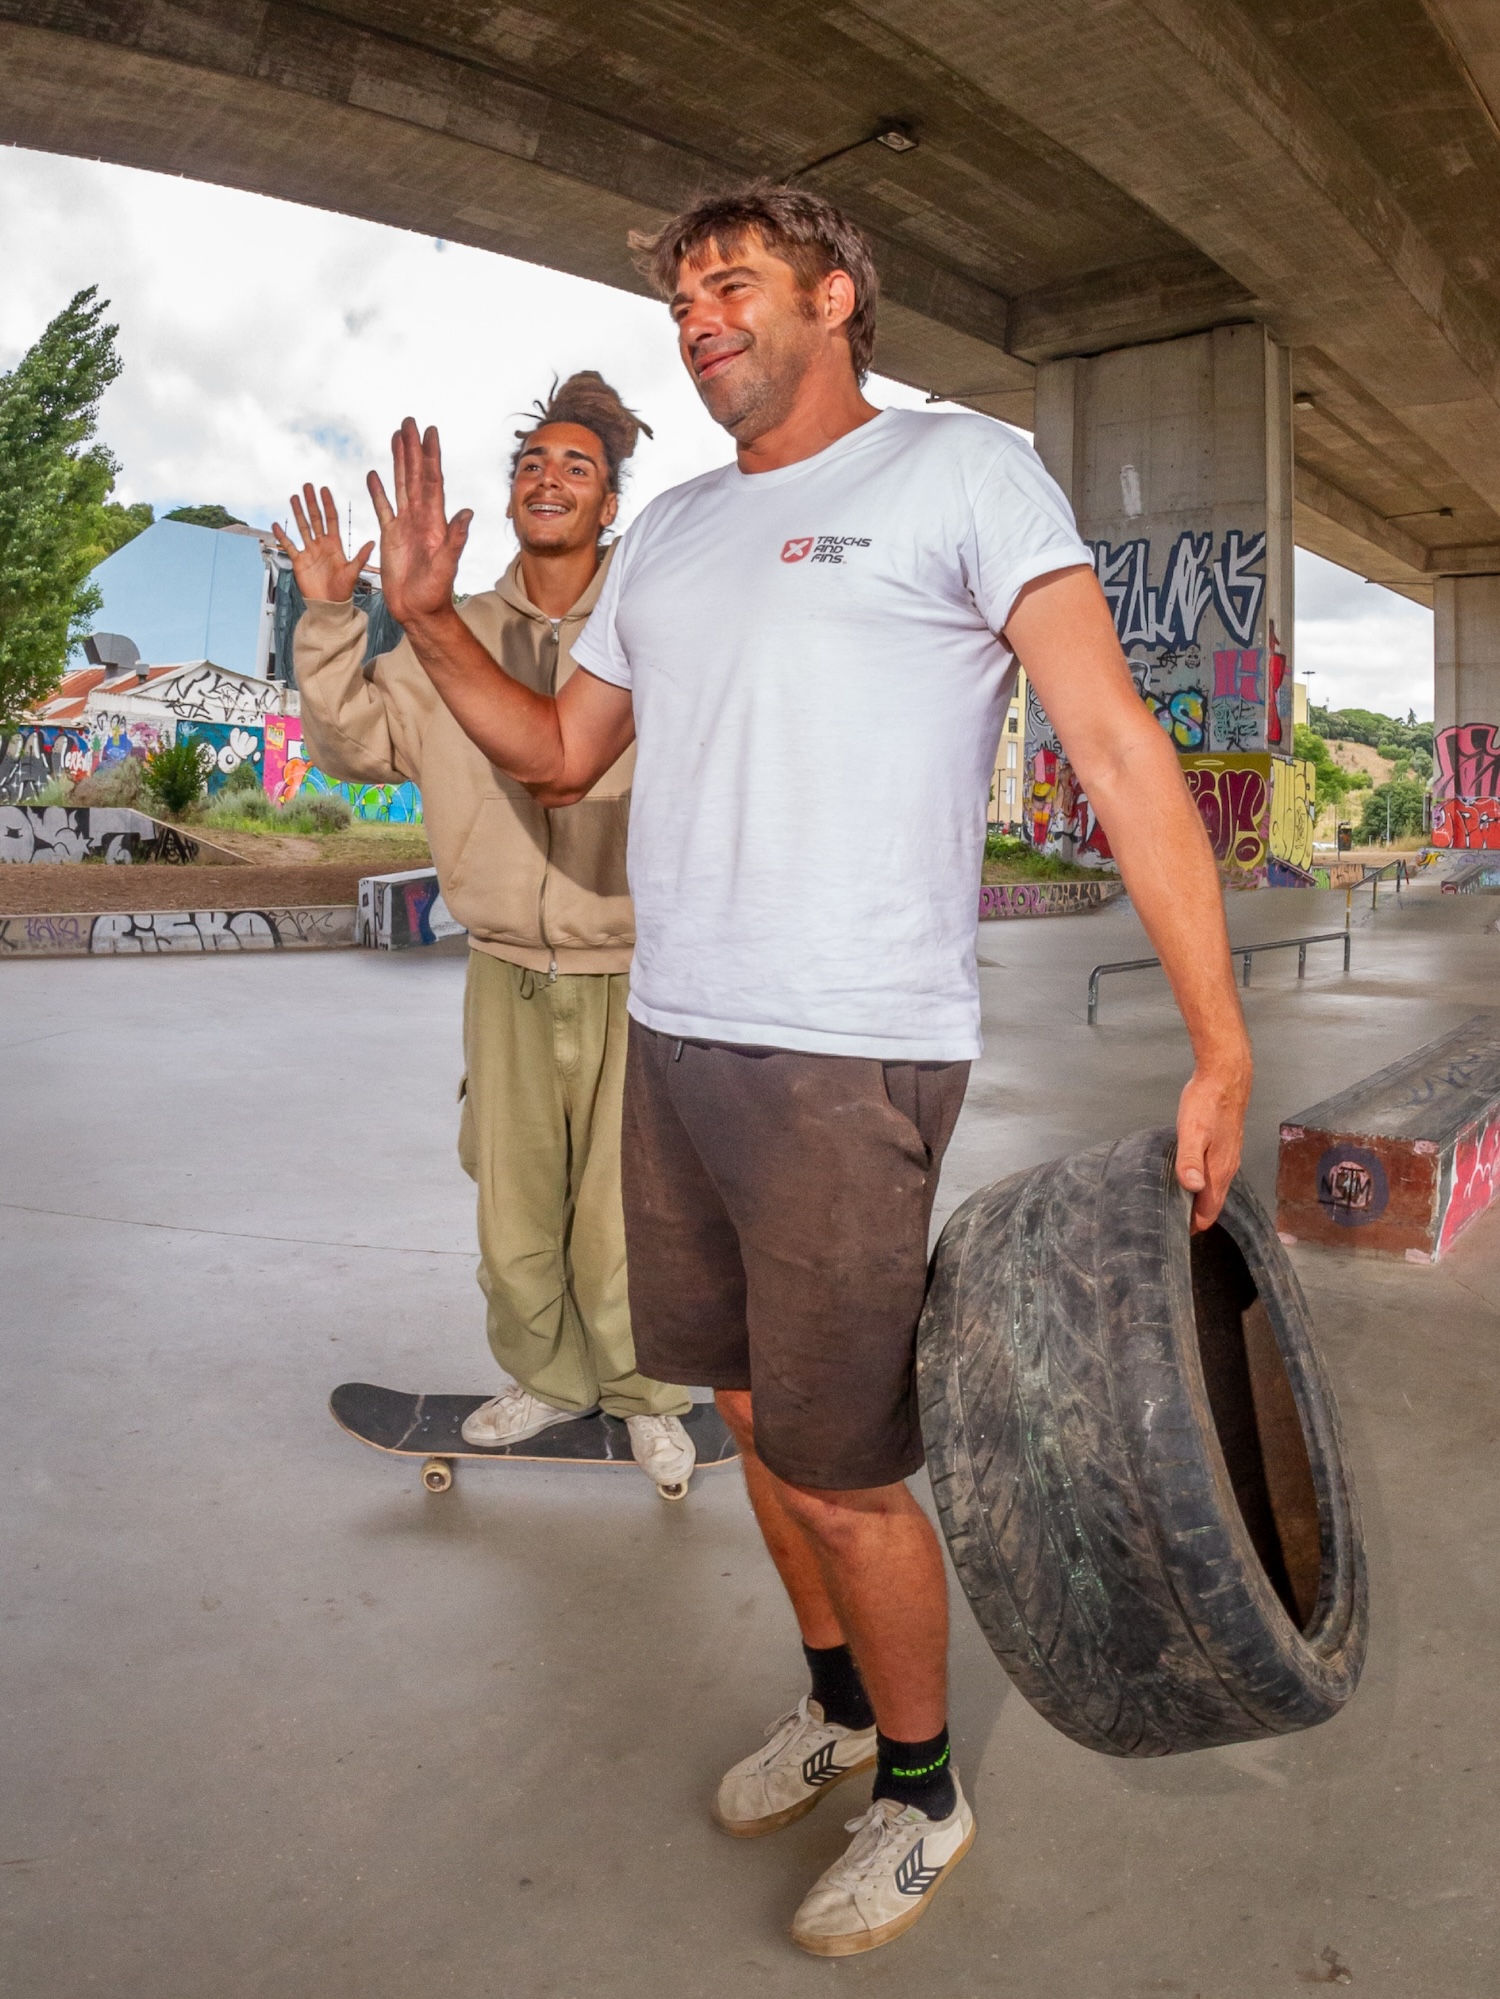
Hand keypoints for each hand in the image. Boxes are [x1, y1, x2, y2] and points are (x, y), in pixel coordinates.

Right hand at [271, 485, 372, 603]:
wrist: (330, 605)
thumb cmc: (343, 590)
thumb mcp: (353, 572)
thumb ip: (361, 557)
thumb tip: (373, 542)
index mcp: (335, 545)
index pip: (331, 519)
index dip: (327, 504)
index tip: (324, 490)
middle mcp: (322, 545)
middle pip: (316, 519)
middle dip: (311, 503)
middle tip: (307, 486)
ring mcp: (310, 552)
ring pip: (303, 528)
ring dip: (298, 513)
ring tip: (294, 497)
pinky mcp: (299, 561)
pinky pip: (289, 546)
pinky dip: (283, 536)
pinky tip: (277, 525)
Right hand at [367, 418, 472, 625]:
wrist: (419, 610)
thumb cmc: (435, 592)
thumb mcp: (446, 565)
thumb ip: (455, 539)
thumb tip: (467, 512)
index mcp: (435, 521)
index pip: (432, 480)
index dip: (430, 455)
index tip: (429, 432)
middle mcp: (421, 518)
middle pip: (415, 475)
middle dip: (413, 448)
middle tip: (409, 422)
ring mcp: (405, 525)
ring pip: (401, 485)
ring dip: (398, 461)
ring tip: (396, 437)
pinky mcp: (391, 536)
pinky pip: (383, 507)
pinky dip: (378, 491)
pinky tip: (374, 474)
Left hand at [1175, 1054, 1251, 1231]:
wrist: (1226, 1077)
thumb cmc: (1207, 1103)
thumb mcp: (1192, 1131)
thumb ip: (1191, 1161)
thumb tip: (1192, 1188)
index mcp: (1219, 1170)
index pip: (1209, 1211)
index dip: (1194, 1225)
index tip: (1176, 1234)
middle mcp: (1228, 1168)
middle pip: (1213, 1203)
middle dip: (1195, 1217)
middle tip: (1172, 1223)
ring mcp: (1229, 1157)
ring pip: (1215, 1189)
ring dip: (1199, 1200)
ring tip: (1178, 1205)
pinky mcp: (1226, 1146)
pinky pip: (1216, 1174)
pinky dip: (1203, 1184)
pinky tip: (1189, 1178)